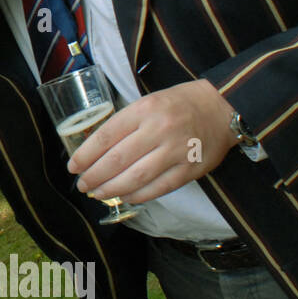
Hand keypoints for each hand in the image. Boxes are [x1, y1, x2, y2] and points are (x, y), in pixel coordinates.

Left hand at [67, 79, 239, 204]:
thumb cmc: (180, 104)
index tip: (73, 166)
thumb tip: (97, 150)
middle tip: (82, 185)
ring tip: (97, 194)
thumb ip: (126, 123)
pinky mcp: (191, 169)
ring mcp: (176, 151)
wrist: (224, 107)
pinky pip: (158, 188)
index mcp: (144, 110)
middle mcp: (159, 130)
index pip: (106, 136)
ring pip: (135, 178)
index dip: (85, 155)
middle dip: (94, 176)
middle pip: (117, 160)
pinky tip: (124, 197)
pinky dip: (137, 196)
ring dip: (111, 189)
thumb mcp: (149, 101)